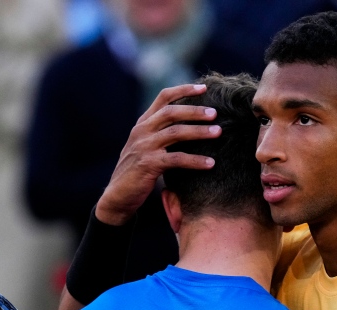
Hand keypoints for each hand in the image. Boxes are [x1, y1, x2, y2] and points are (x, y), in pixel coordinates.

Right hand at [95, 84, 220, 224]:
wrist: (118, 196)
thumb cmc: (137, 172)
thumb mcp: (147, 147)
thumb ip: (162, 134)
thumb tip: (191, 126)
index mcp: (143, 123)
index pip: (163, 98)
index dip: (183, 90)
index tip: (203, 87)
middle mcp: (142, 131)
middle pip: (171, 112)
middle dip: (195, 110)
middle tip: (215, 113)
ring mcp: (144, 147)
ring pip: (176, 133)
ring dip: (199, 132)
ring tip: (218, 132)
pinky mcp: (148, 165)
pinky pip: (176, 159)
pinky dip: (195, 160)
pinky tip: (210, 164)